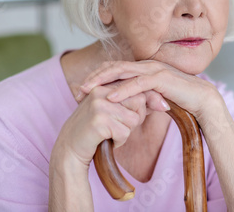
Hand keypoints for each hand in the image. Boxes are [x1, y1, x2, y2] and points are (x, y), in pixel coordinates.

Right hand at [51, 83, 168, 167]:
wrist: (69, 148)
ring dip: (126, 132)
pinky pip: (124, 132)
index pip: (136, 86)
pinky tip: (106, 140)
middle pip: (139, 101)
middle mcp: (101, 91)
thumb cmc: (95, 130)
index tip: (163, 107)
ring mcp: (99, 105)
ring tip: (111, 133)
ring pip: (134, 119)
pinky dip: (119, 141)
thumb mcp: (113, 111)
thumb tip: (163, 102)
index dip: (151, 98)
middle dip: (137, 117)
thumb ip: (132, 103)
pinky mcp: (99, 121)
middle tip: (121, 127)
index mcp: (104, 85)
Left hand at [77, 60, 223, 122]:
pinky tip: (109, 97)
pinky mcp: (161, 79)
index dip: (98, 76)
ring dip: (103, 81)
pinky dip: (122, 90)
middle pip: (114, 66)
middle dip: (95, 77)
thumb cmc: (180, 99)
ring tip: (87, 90)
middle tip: (78, 88)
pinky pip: (137, 84)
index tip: (83, 89)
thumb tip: (126, 106)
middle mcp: (146, 64)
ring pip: (122, 71)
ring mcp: (154, 70)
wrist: (203, 100)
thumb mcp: (154, 97)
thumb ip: (140, 97)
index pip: (115, 68)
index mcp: (144, 67)